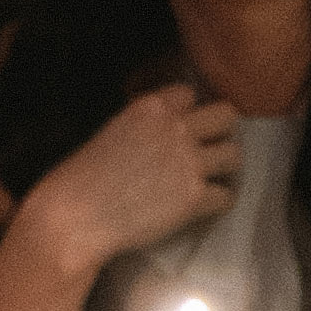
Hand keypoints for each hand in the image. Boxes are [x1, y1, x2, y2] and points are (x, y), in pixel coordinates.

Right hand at [28, 80, 241, 272]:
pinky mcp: (196, 197)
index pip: (189, 93)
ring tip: (207, 179)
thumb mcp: (113, 132)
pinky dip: (218, 203)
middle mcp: (176, 128)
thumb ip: (146, 125)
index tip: (181, 128)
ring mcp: (190, 162)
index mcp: (151, 107)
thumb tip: (167, 129)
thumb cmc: (81, 179)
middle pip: (227, 116)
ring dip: (223, 168)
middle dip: (220, 132)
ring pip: (235, 155)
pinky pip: (228, 195)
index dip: (186, 112)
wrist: (75, 217)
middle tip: (207, 150)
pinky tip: (203, 206)